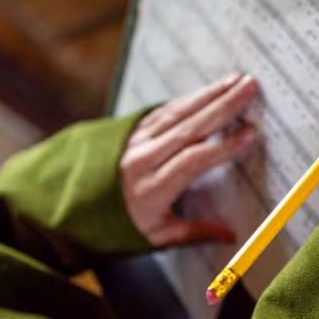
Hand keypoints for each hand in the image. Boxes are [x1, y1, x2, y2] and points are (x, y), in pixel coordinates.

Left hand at [121, 74, 259, 247]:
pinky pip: (162, 110)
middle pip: (188, 127)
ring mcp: (133, 141)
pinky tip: (208, 90)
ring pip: (176, 113)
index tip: (250, 133)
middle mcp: (141, 160)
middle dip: (222, 106)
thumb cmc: (113, 227)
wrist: (68, 209)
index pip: (193, 161)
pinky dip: (188, 99)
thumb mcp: (154, 237)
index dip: (223, 146)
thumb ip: (194, 233)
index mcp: (150, 190)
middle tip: (250, 88)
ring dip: (209, 95)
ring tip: (237, 81)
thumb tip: (230, 235)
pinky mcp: (130, 130)